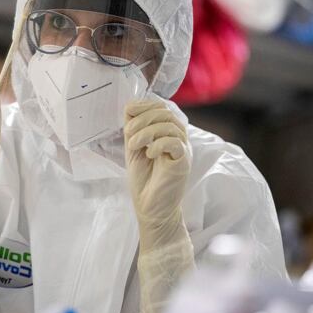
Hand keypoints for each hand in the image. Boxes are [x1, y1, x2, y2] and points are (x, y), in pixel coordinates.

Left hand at [124, 100, 190, 251]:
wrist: (150, 208)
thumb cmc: (144, 180)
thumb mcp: (134, 148)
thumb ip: (133, 128)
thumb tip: (130, 106)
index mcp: (166, 133)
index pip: (161, 107)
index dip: (145, 105)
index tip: (130, 112)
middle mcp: (177, 138)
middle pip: (165, 113)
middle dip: (143, 119)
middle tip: (129, 134)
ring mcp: (182, 149)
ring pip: (170, 125)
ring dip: (147, 132)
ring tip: (134, 145)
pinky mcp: (183, 161)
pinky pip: (175, 142)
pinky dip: (159, 144)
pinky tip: (149, 154)